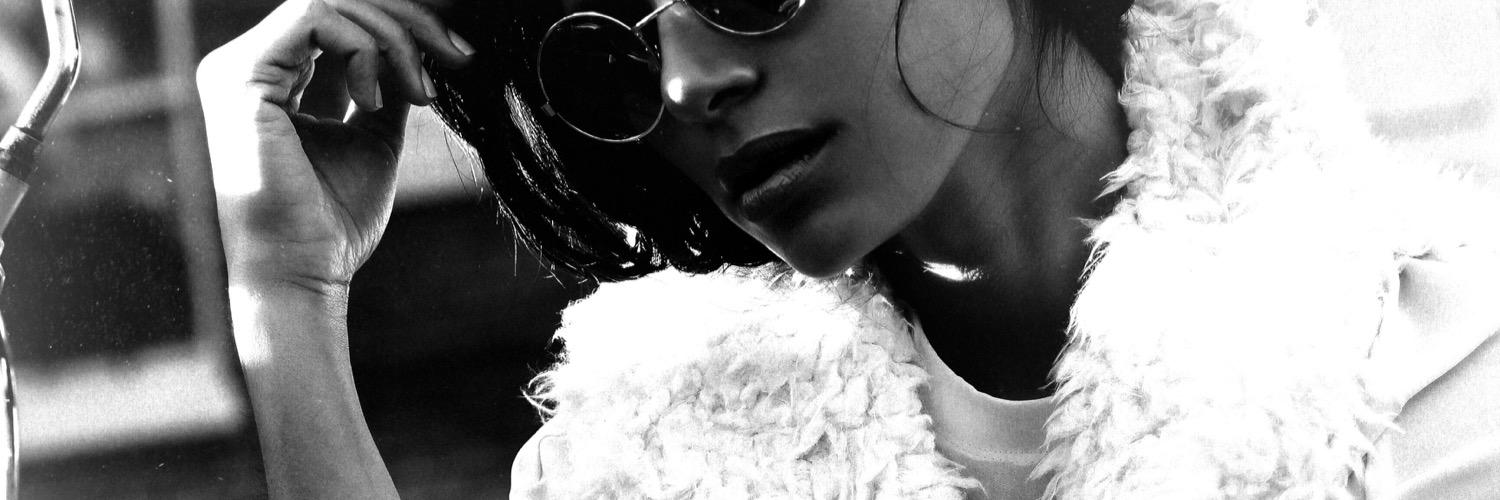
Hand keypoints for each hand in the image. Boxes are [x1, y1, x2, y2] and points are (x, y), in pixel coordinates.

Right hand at [198, 0, 472, 292]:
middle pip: (337, 0)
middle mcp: (247, 66)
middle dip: (407, 20)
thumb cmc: (334, 221)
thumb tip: (421, 48)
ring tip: (419, 92)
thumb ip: (387, 88)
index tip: (457, 56)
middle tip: (456, 55)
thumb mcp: (374, 139)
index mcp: (273, 78)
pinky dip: (364, 47)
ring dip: (394, 37)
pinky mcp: (241, 77)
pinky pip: (315, 16)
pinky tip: (378, 98)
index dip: (403, 24)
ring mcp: (237, 68)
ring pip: (330, 0)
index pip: (340, 19)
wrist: (304, 272)